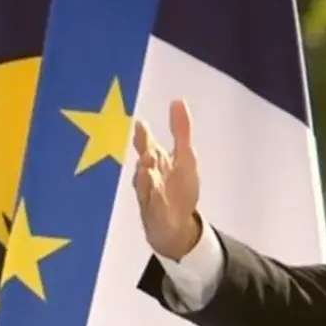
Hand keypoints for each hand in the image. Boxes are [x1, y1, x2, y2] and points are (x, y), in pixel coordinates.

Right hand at [132, 99, 201, 260]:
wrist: (174, 225)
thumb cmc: (178, 187)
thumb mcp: (185, 158)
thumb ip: (181, 131)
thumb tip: (178, 100)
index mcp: (157, 161)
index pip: (148, 145)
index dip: (144, 136)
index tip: (140, 124)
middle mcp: (150, 176)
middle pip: (145, 162)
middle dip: (143, 154)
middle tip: (144, 145)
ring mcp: (150, 196)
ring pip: (145, 185)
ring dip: (145, 177)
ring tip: (147, 168)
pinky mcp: (155, 215)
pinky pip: (153, 208)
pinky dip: (154, 202)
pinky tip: (157, 196)